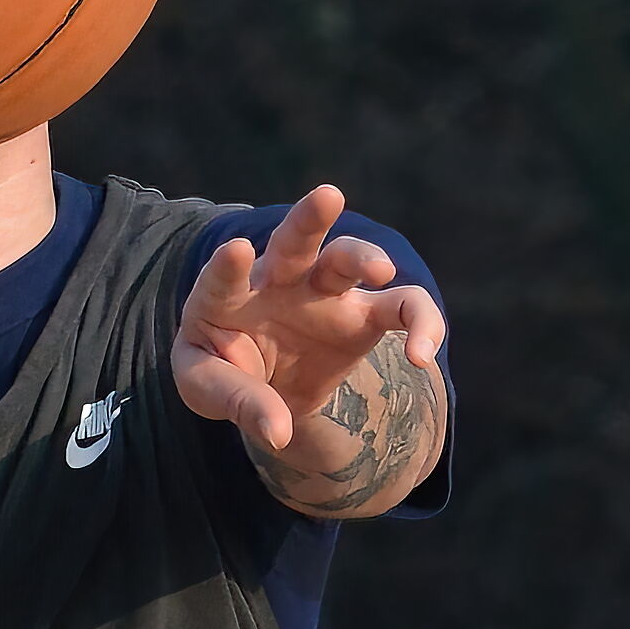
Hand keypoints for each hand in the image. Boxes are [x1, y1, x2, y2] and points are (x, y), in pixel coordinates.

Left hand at [172, 184, 445, 451]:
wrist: (264, 386)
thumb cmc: (223, 373)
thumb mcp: (206, 390)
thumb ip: (238, 402)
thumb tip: (278, 433)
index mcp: (227, 295)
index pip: (223, 278)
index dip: (228, 266)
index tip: (238, 250)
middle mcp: (279, 281)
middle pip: (295, 241)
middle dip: (309, 218)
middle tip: (328, 195)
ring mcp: (325, 293)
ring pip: (349, 259)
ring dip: (366, 257)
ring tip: (381, 272)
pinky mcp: (365, 316)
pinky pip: (403, 308)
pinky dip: (421, 324)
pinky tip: (423, 355)